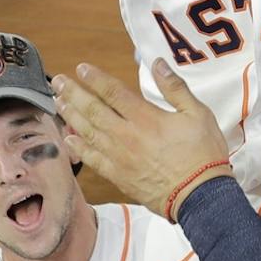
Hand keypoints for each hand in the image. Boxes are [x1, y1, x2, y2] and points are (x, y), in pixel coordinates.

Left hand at [51, 61, 232, 219]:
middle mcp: (127, 135)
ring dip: (70, 115)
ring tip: (58, 102)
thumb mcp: (198, 114)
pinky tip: (68, 138)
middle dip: (73, 93)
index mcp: (146, 117)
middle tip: (57, 81)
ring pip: (88, 132)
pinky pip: (92, 159)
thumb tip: (159, 64)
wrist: (199, 196)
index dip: (95, 78)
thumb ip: (175, 88)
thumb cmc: (202, 154)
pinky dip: (78, 148)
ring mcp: (119, 157)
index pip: (112, 92)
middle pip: (92, 109)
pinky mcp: (118, 176)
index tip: (81, 68)